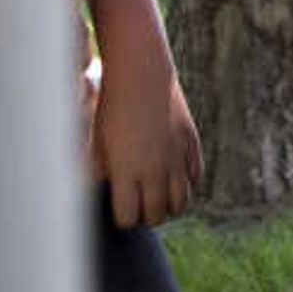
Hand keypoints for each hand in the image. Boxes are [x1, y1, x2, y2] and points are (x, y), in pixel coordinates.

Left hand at [90, 61, 203, 229]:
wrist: (141, 73)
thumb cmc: (112, 107)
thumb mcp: (97, 141)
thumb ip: (96, 172)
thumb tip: (97, 192)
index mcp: (125, 171)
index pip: (128, 218)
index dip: (123, 218)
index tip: (120, 208)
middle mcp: (154, 169)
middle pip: (156, 216)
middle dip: (146, 215)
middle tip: (138, 203)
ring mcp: (176, 158)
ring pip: (181, 204)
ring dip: (169, 205)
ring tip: (158, 195)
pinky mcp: (191, 144)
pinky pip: (195, 180)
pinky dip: (187, 185)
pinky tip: (174, 178)